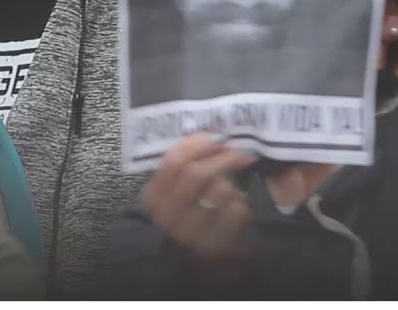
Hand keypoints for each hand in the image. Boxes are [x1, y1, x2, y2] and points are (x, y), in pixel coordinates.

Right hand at [142, 133, 258, 266]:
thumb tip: (214, 135)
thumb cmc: (195, 214)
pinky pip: (237, 210)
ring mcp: (191, 234)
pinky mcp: (216, 246)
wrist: (207, 262)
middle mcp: (167, 217)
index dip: (199, 144)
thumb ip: (187, 163)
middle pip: (196, 173)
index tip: (219, 137)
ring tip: (233, 193)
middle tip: (240, 153)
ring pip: (220, 190)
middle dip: (223, 158)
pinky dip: (243, 206)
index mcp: (154, 197)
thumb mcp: (180, 190)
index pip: (173, 161)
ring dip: (234, 187)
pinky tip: (239, 211)